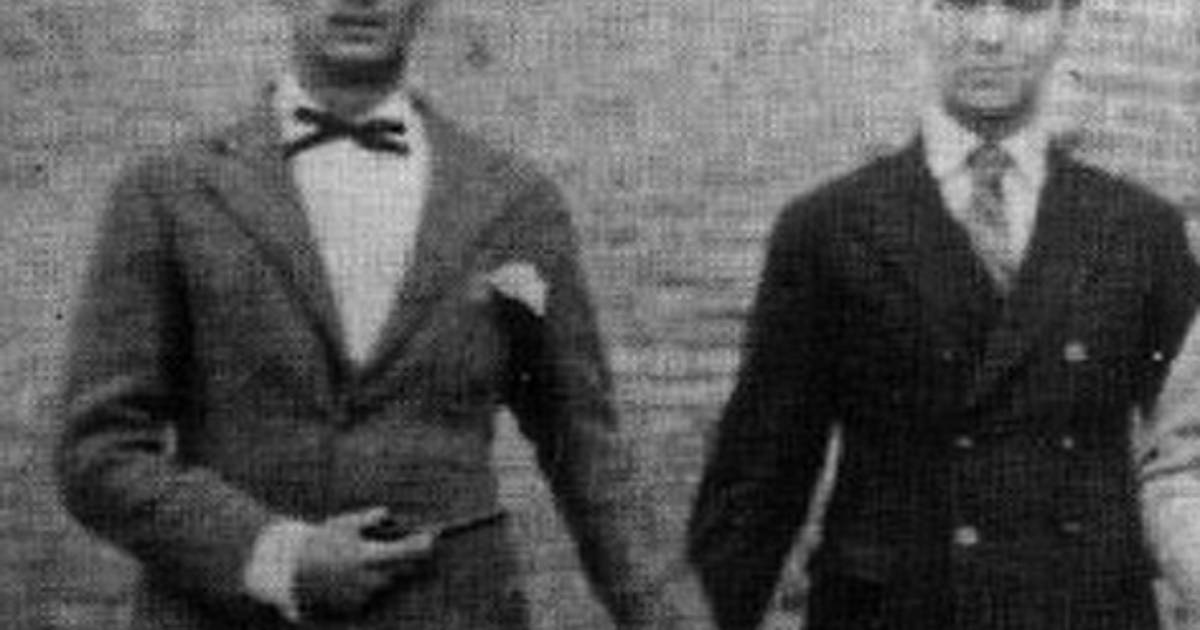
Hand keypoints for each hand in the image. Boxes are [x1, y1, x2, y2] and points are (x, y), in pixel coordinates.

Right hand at [292, 507, 434, 618]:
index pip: (409, 552)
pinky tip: (359, 574)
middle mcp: (370, 580)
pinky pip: (373, 594)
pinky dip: (372, 584)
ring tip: (371, 559)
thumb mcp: (344, 524)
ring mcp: (363, 597)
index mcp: (369, 557)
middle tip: (407, 545)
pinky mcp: (355, 609)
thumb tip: (388, 515)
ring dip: (388, 571)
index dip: (424, 544)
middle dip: (407, 558)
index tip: (432, 536)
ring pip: (388, 582)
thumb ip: (370, 518)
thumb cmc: (320, 542)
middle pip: (404, 570)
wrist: (290, 571)